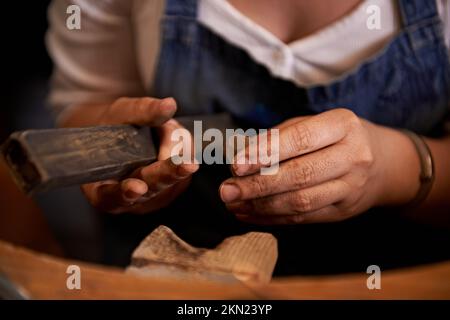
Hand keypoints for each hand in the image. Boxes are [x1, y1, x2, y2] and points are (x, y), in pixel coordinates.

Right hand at [81, 97, 198, 213]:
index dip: (124, 192)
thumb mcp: (122, 113)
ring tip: (168, 128)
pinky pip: (184, 177)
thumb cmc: (114, 127)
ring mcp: (151, 201)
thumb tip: (169, 104)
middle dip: (169, 174)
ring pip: (173, 181)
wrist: (120, 140)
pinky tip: (176, 141)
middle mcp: (127, 201)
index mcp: (99, 189)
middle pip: (151, 189)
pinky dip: (184, 154)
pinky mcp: (170, 195)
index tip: (137, 187)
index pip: (111, 196)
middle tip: (189, 165)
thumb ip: (143, 111)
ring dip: (178, 152)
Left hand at [220, 108, 420, 223]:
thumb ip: (279, 136)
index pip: (300, 140)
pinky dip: (273, 218)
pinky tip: (250, 214)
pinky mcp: (344, 211)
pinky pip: (304, 218)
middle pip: (300, 175)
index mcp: (343, 125)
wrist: (383, 163)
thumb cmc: (336, 137)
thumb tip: (241, 155)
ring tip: (234, 204)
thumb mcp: (313, 124)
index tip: (235, 165)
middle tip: (226, 191)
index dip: (265, 153)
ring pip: (301, 202)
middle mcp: (353, 156)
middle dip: (258, 185)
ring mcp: (352, 187)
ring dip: (261, 206)